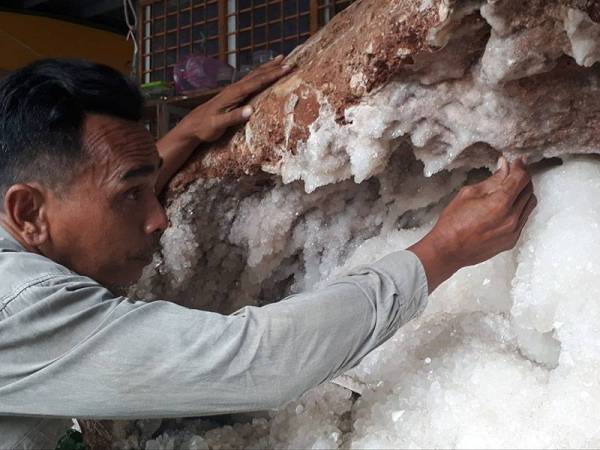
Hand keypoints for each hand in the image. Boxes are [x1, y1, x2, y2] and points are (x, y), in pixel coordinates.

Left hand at [178, 55, 293, 142]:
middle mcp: (234, 88)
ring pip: (254, 75)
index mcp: (234, 94)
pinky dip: (260, 74)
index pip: (257, 82)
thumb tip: (251, 110)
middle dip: (274, 68)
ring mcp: (233, 90)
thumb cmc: (205, 127)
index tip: (286, 69)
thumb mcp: (219, 124)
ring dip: (268, 67)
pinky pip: (250, 80)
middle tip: (290, 62)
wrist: (192, 125)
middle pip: (257, 74)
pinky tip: (264, 73)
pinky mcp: (233, 94)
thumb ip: (235, 117)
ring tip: (280, 59)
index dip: (273, 75)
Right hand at [409, 157, 536, 292]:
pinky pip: (523, 218)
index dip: (520, 166)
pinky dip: (519, 208)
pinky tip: (506, 206)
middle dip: (523, 178)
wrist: (448, 250)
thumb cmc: (453, 222)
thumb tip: (504, 167)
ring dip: (523, 193)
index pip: (520, 178)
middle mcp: (511, 217)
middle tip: (514, 171)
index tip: (517, 161)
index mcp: (500, 203)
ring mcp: (514, 230)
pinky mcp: (512, 240)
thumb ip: (491, 180)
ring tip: (511, 188)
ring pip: (529, 204)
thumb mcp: (468, 194)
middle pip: (528, 190)